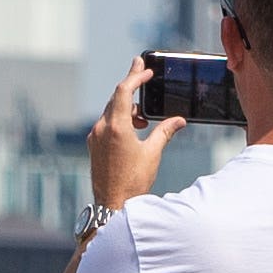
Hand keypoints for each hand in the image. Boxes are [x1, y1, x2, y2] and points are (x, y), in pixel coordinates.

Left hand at [88, 58, 174, 212]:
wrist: (113, 205)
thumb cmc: (133, 182)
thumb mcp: (152, 154)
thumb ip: (165, 132)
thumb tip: (179, 120)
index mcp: (115, 127)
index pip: (123, 90)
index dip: (135, 76)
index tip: (145, 68)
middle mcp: (101, 129)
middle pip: (115, 98)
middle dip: (131, 85)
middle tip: (143, 72)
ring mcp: (95, 137)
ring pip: (111, 111)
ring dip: (127, 107)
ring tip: (144, 117)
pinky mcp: (94, 146)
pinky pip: (106, 123)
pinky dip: (119, 119)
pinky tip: (133, 129)